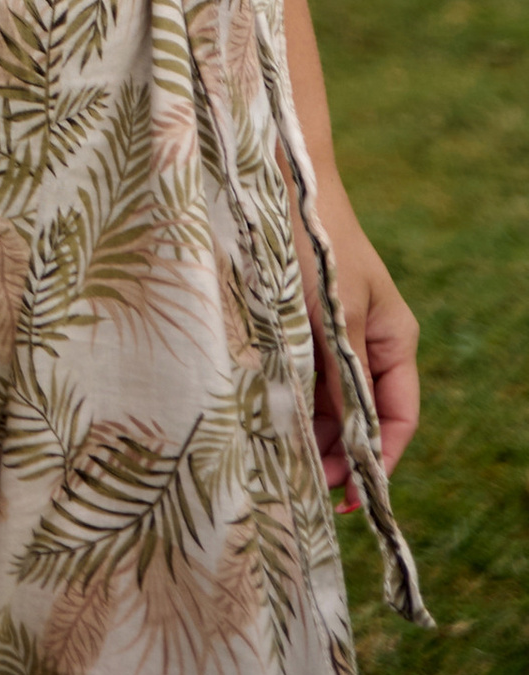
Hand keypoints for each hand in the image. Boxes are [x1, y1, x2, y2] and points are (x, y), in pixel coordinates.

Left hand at [298, 175, 419, 493]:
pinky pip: (309, 376)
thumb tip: (349, 441)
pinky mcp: (306, 325)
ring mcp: (338, 334)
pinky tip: (277, 422)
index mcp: (393, 340)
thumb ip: (341, 375)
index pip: (398, 418)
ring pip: (334, 400)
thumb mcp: (332, 312)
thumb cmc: (315, 242)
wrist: (281, 180)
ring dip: (317, 432)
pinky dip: (299, 402)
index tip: (353, 494)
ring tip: (290, 464)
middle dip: (342, 452)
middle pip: (364, 416)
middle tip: (308, 485)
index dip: (379, 460)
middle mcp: (370, 342)